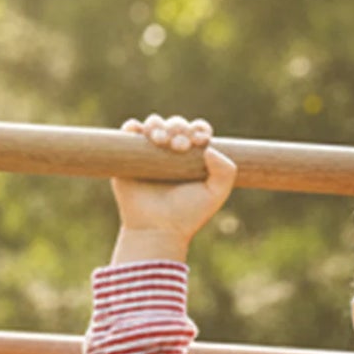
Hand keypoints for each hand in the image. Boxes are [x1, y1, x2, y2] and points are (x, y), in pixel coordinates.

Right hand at [110, 115, 237, 262]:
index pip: (197, 132)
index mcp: (192, 159)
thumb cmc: (188, 215)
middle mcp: (171, 153)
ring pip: (154, 124)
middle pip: (176, 125)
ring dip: (158, 125)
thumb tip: (209, 147)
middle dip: (179, 129)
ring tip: (161, 141)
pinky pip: (129, 132)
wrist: (158, 229)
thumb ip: (226, 172)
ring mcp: (149, 154)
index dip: (199, 130)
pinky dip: (133, 126)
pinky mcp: (128, 157)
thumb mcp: (215, 194)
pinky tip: (140, 132)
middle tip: (180, 147)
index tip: (200, 140)